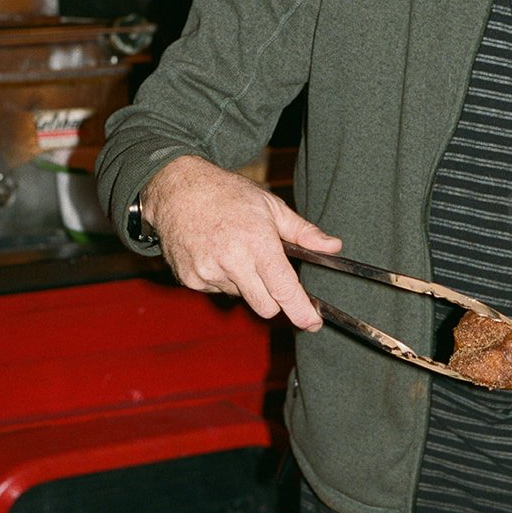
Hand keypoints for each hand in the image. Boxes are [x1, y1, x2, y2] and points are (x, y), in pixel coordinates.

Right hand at [141, 155, 341, 331]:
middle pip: (266, 306)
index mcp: (257, 242)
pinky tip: (216, 253)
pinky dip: (223, 279)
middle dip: (275, 298)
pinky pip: (217, 291)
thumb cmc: (227, 194)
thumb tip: (334, 247)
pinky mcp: (191, 280)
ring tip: (235, 250)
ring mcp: (208, 273)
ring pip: (241, 297)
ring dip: (245, 283)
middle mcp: (232, 262)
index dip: (302, 311)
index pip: (284, 289)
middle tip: (271, 273)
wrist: (177, 189)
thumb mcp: (271, 206)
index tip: (313, 322)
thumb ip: (303, 232)